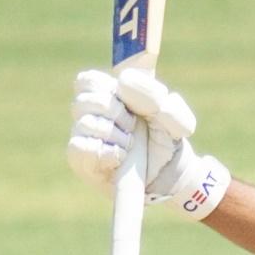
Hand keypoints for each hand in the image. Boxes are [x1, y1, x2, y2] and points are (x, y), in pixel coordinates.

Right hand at [67, 69, 230, 219]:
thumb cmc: (167, 138)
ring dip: (116, 135)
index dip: (109, 89)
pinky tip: (120, 157)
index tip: (130, 103)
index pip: (89, 80)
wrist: (168, 173)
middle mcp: (90, 114)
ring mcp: (83, 137)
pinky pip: (80, 147)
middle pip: (86, 100)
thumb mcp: (174, 115)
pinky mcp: (81, 160)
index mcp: (108, 94)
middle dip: (117, 113)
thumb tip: (123, 81)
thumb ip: (156, 95)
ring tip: (130, 145)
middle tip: (133, 125)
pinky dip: (106, 152)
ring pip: (86, 123)